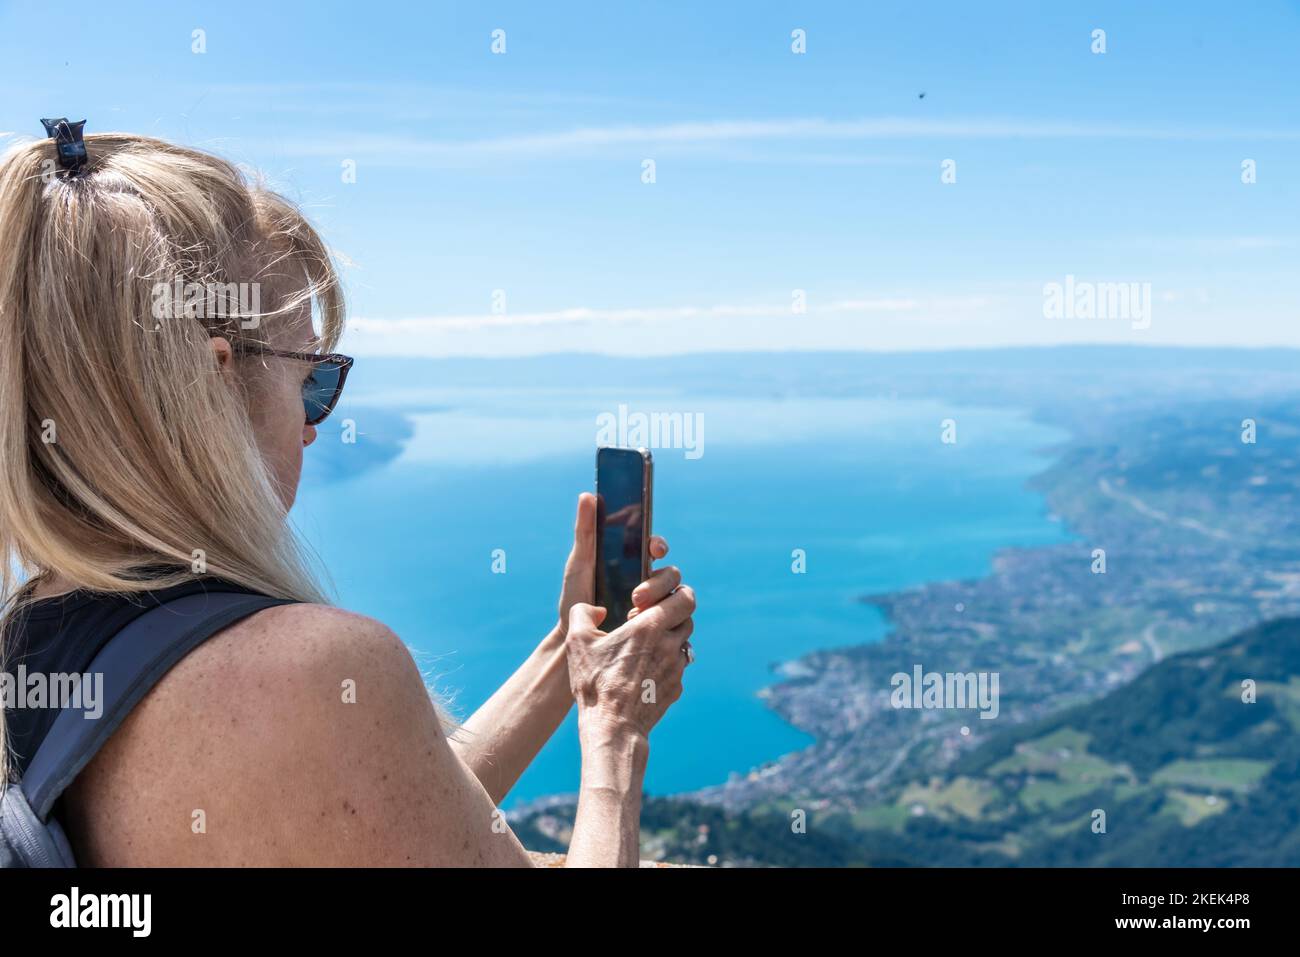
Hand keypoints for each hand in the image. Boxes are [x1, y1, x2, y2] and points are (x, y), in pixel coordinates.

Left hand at [556, 492, 668, 637]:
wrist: (573, 636)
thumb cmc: (576, 595)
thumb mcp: (579, 563)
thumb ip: (586, 530)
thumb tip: (587, 495)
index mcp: (633, 560)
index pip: (654, 546)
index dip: (658, 544)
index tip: (654, 548)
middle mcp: (647, 579)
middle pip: (670, 573)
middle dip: (658, 583)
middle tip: (635, 596)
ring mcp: (654, 603)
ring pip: (676, 596)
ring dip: (660, 603)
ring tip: (634, 614)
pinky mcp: (656, 625)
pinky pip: (673, 620)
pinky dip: (662, 622)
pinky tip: (638, 627)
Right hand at [566, 583, 695, 741]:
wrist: (613, 727)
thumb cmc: (594, 683)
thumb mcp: (577, 641)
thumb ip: (582, 612)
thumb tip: (593, 608)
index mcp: (649, 628)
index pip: (684, 597)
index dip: (672, 593)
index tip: (648, 602)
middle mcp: (669, 645)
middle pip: (687, 617)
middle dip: (670, 613)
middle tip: (647, 620)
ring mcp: (676, 668)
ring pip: (684, 641)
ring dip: (669, 637)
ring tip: (645, 645)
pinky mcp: (676, 687)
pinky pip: (678, 666)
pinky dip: (666, 662)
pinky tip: (644, 669)